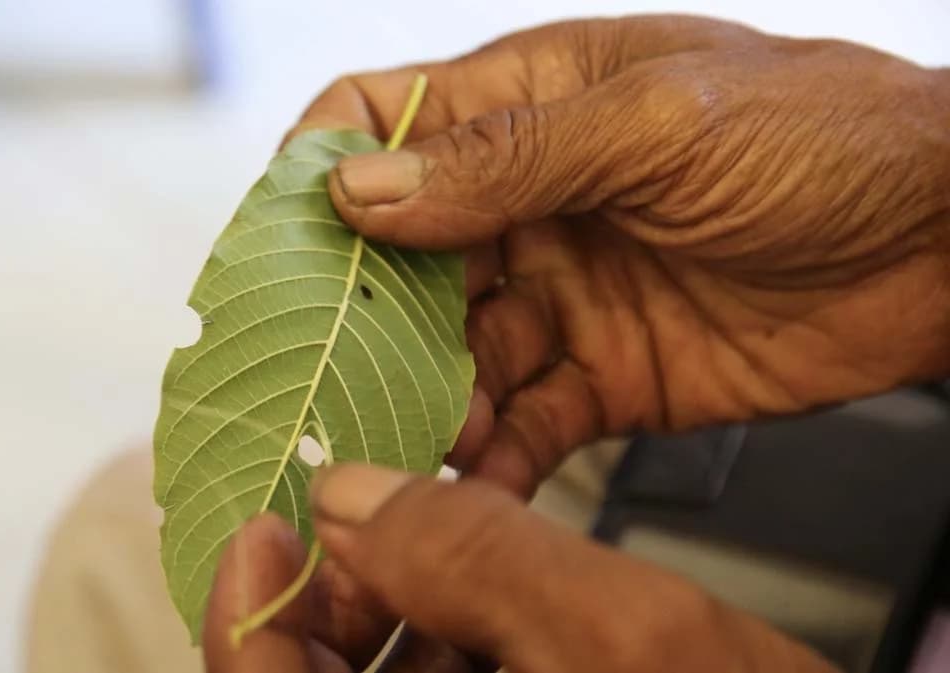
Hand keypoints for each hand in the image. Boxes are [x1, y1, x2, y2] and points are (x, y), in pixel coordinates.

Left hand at [204, 464, 838, 671]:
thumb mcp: (621, 636)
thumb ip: (471, 555)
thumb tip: (350, 495)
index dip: (250, 611)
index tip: (263, 523)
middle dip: (334, 593)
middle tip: (355, 507)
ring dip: (395, 607)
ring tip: (419, 526)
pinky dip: (451, 637)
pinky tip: (478, 578)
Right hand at [293, 15, 949, 495]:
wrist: (949, 242)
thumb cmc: (821, 136)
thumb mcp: (657, 123)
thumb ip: (508, 160)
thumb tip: (359, 188)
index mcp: (528, 106)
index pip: (378, 121)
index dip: (313, 174)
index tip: (268, 249)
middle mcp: (527, 202)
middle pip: (397, 259)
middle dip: (353, 318)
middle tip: (319, 378)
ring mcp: (561, 293)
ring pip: (451, 354)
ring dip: (420, 400)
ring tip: (402, 446)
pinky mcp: (604, 378)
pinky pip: (525, 424)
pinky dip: (494, 458)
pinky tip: (473, 483)